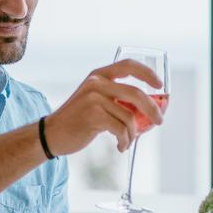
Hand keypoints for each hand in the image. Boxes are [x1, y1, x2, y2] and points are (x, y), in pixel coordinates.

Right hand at [44, 59, 164, 154]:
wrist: (52, 134)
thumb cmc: (78, 120)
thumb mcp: (95, 100)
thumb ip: (116, 98)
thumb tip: (149, 108)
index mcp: (99, 75)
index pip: (128, 66)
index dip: (147, 73)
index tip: (159, 85)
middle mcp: (96, 83)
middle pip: (136, 93)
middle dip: (152, 109)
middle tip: (159, 121)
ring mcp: (94, 98)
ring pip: (129, 117)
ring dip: (133, 134)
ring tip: (127, 141)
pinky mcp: (93, 115)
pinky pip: (120, 129)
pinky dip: (125, 141)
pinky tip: (120, 146)